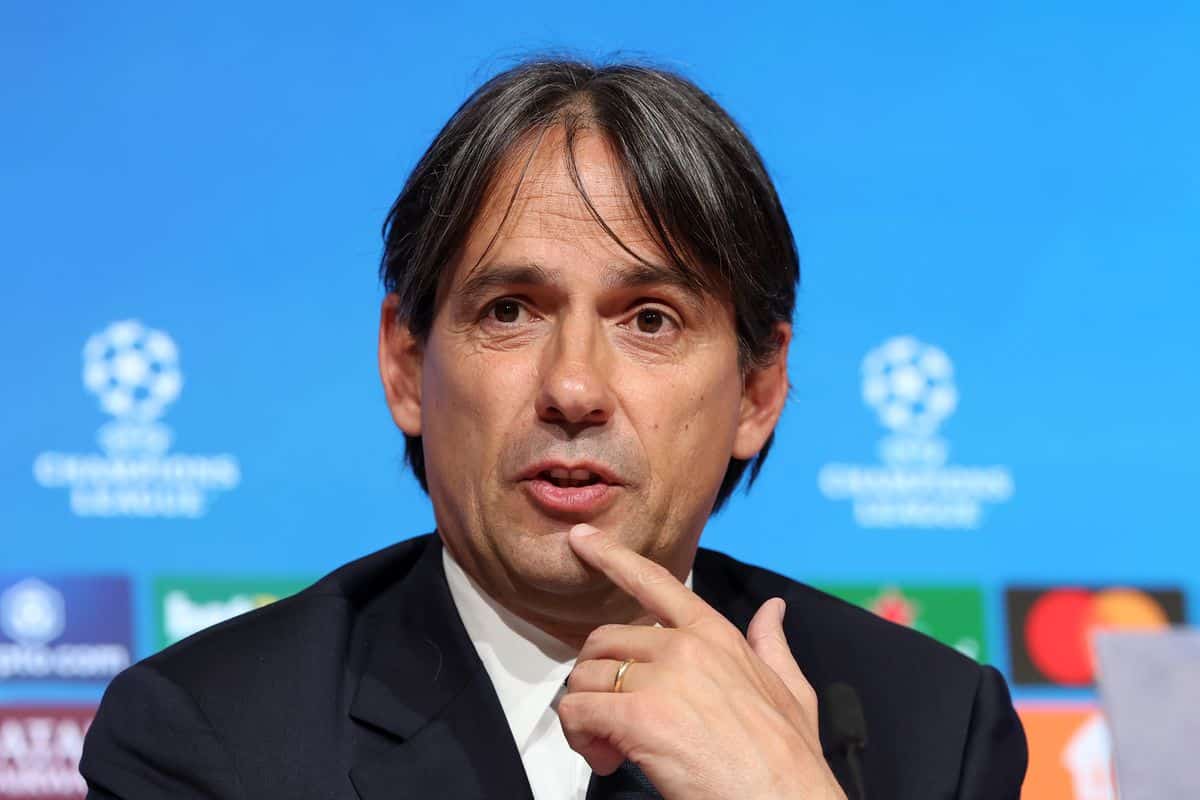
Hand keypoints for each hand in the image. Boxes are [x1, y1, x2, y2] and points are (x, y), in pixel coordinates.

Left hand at [556, 523, 845, 798]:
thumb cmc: (788, 760)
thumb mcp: (793, 692)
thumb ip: (772, 646)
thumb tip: (774, 611)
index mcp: (717, 636)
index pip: (655, 581)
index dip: (612, 556)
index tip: (582, 540)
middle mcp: (686, 646)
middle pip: (604, 641)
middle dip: (597, 681)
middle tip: (613, 722)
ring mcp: (662, 678)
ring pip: (584, 677)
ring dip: (586, 715)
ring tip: (612, 747)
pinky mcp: (639, 717)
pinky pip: (577, 711)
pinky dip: (580, 737)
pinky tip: (606, 759)